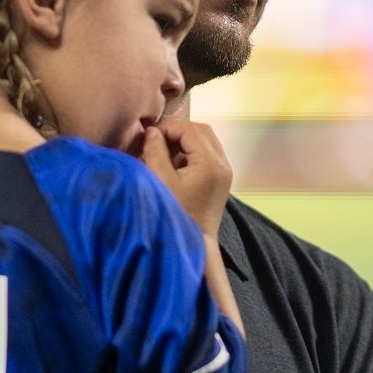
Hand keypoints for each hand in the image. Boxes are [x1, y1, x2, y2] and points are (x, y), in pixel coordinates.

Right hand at [141, 119, 231, 234]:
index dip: (167, 128)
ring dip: (184, 141)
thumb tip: (151, 132)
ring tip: (163, 154)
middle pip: (201, 131)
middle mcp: (223, 163)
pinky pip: (207, 154)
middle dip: (177, 131)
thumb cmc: (176, 214)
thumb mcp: (161, 181)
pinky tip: (175, 166)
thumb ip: (155, 151)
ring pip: (205, 141)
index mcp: (210, 162)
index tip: (148, 136)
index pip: (189, 129)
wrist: (195, 244)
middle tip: (156, 141)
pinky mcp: (221, 179)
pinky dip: (191, 152)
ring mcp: (224, 171)